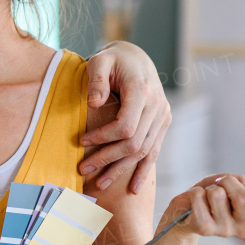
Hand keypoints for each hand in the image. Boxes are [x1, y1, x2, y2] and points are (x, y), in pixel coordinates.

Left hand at [79, 41, 170, 193]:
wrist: (136, 57)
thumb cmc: (113, 59)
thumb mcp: (100, 61)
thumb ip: (96, 80)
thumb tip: (94, 105)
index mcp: (142, 91)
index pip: (125, 126)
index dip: (103, 138)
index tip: (82, 142)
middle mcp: (157, 106)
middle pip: (134, 143)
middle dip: (108, 159)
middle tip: (83, 169)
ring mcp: (162, 116)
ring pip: (144, 151)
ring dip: (122, 169)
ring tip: (101, 184)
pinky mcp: (162, 123)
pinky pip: (154, 150)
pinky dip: (143, 170)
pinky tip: (134, 187)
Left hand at [171, 174, 244, 238]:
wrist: (186, 211)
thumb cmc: (214, 195)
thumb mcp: (232, 184)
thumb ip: (243, 183)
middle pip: (244, 198)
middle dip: (228, 182)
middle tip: (220, 184)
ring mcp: (225, 231)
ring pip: (218, 195)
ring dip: (210, 187)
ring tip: (207, 197)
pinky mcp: (205, 229)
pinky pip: (199, 197)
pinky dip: (195, 192)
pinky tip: (195, 202)